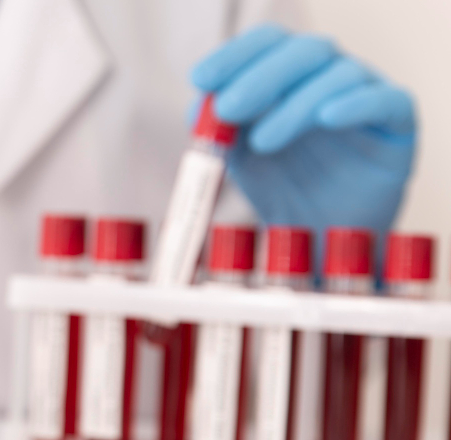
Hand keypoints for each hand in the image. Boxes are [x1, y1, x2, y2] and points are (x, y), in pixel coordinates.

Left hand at [192, 25, 415, 251]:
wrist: (321, 237)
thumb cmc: (282, 188)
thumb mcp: (240, 158)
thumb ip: (221, 130)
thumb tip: (199, 105)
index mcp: (291, 75)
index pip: (267, 44)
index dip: (234, 56)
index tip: (200, 79)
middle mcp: (329, 75)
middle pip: (301, 52)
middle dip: (259, 78)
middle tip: (228, 107)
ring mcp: (366, 94)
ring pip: (338, 75)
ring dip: (295, 104)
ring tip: (263, 140)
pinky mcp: (397, 122)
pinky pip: (383, 100)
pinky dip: (354, 104)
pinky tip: (326, 119)